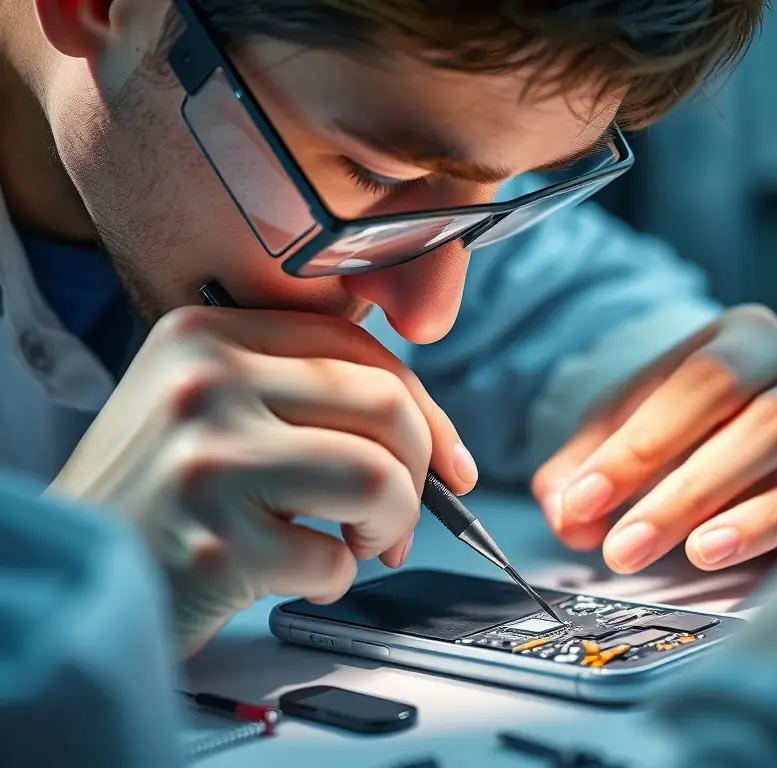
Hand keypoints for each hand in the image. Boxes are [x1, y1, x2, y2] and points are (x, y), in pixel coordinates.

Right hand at [47, 306, 476, 656]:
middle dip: (419, 472)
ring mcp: (208, 461)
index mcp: (207, 335)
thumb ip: (300, 393)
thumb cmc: (160, 495)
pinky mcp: (215, 544)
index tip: (451, 462)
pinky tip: (292, 576)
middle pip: (384, 406)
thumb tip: (429, 431)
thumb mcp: (210, 407)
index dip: (425, 408)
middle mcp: (204, 383)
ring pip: (377, 476)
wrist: (77, 567)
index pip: (357, 347)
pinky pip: (333, 560)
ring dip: (390, 525)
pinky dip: (333, 579)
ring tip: (357, 545)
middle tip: (398, 518)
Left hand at [533, 305, 776, 571]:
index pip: (690, 381)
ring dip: (724, 504)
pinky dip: (773, 524)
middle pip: (742, 409)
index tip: (582, 502)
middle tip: (621, 547)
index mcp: (741, 336)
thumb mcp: (634, 435)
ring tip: (679, 555)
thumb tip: (564, 513)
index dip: (635, 444)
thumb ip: (587, 467)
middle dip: (676, 485)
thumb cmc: (695, 433)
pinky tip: (719, 554)